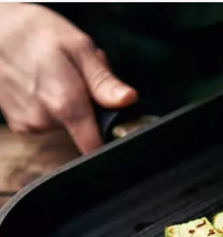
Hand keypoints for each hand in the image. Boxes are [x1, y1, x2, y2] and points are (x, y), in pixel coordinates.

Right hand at [0, 3, 137, 152]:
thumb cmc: (37, 33)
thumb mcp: (79, 48)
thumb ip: (104, 81)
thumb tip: (128, 100)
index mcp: (65, 103)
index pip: (93, 144)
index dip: (107, 141)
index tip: (114, 131)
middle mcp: (45, 120)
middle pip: (84, 129)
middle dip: (90, 109)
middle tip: (80, 80)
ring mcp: (30, 124)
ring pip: (66, 125)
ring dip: (70, 107)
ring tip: (59, 78)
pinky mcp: (20, 125)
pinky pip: (48, 123)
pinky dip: (51, 109)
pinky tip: (43, 86)